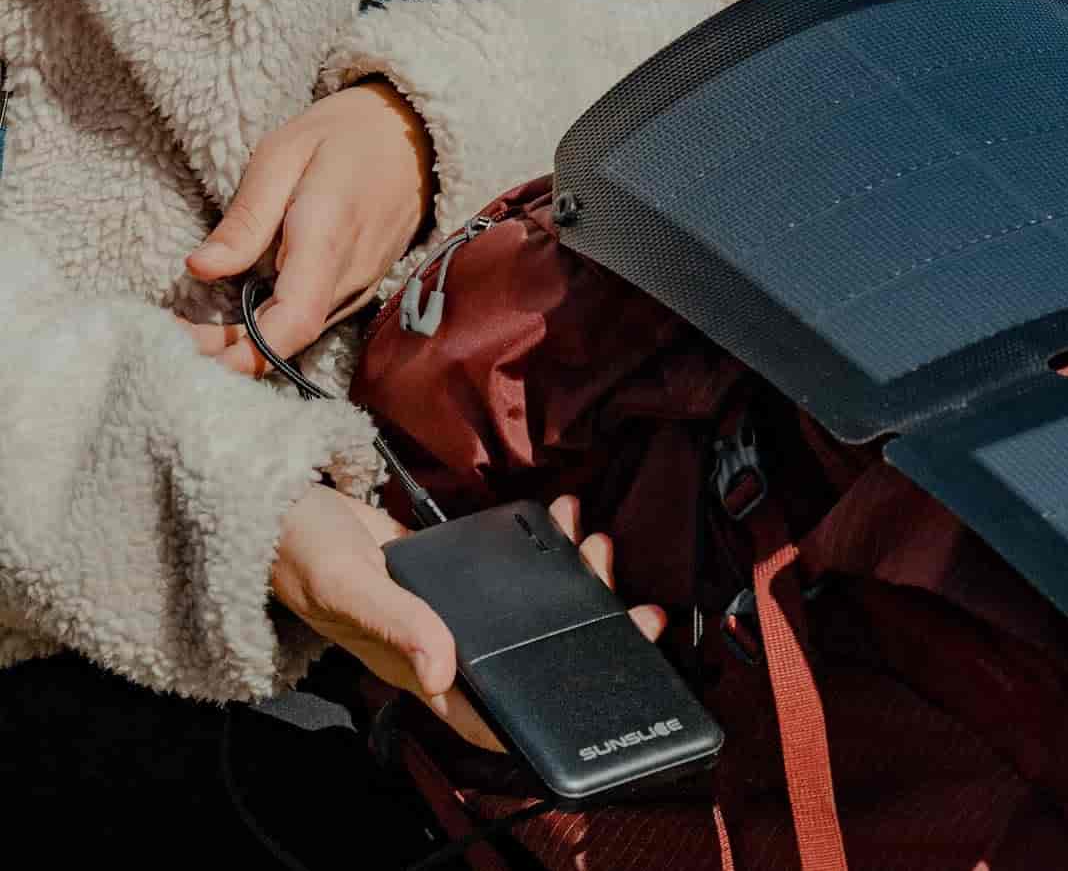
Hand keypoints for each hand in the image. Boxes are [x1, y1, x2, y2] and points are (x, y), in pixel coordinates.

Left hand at [183, 80, 434, 375]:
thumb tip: (201, 269)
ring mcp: (360, 287)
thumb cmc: (342, 136)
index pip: (294, 318)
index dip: (250, 352)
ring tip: (192, 334)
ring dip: (248, 343)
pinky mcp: (360, 288)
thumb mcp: (281, 156)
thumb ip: (246, 219)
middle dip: (231, 351)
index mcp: (326, 238)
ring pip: (301, 333)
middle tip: (172, 343)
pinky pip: (314, 319)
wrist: (414, 138)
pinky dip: (274, 328)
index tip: (198, 360)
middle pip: (290, 337)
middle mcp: (350, 275)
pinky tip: (237, 319)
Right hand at [273, 488, 665, 752]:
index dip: (544, 720)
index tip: (606, 691)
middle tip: (625, 601)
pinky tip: (563, 519)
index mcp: (419, 668)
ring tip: (596, 545)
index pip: (490, 716)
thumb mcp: (348, 587)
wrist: (282, 509)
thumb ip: (397, 625)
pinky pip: (511, 571)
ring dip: (573, 582)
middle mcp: (443, 647)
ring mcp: (451, 612)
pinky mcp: (455, 577)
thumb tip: (445, 669)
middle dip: (585, 632)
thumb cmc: (301, 555)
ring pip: (528, 613)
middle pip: (528, 659)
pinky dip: (544, 547)